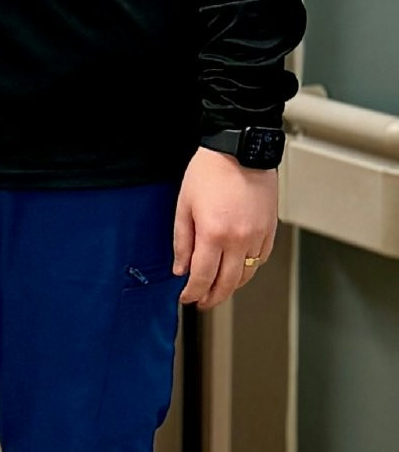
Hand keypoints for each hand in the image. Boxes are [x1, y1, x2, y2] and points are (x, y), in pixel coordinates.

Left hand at [173, 147, 279, 309]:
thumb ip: (182, 241)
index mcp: (214, 233)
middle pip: (227, 284)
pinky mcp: (270, 229)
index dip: (192, 293)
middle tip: (202, 302)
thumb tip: (180, 268)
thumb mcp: (184, 205)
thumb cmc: (210, 170)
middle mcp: (239, 239)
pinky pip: (261, 260)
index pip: (202, 277)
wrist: (240, 149)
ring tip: (218, 289)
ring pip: (246, 275)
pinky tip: (238, 269)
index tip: (186, 297)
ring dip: (231, 286)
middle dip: (212, 298)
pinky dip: (249, 269)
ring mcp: (258, 236)